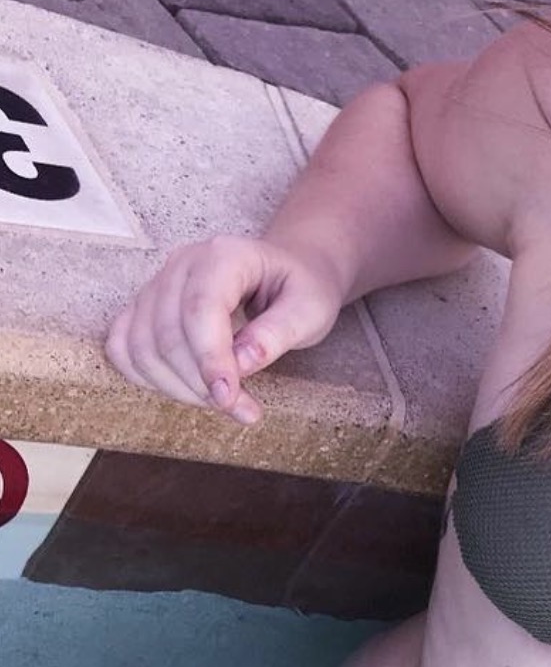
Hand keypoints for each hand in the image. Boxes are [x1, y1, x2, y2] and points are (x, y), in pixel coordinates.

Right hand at [105, 234, 344, 425]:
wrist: (285, 272)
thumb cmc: (301, 289)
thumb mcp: (311, 309)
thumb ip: (279, 333)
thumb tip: (242, 364)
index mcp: (225, 256)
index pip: (201, 309)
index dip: (210, 359)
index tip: (229, 399)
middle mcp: (182, 265)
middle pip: (167, 333)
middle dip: (200, 383)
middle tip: (243, 410)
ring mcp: (157, 285)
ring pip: (141, 345)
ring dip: (177, 387)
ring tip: (224, 402)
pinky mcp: (144, 308)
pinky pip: (124, 347)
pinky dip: (148, 377)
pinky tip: (186, 390)